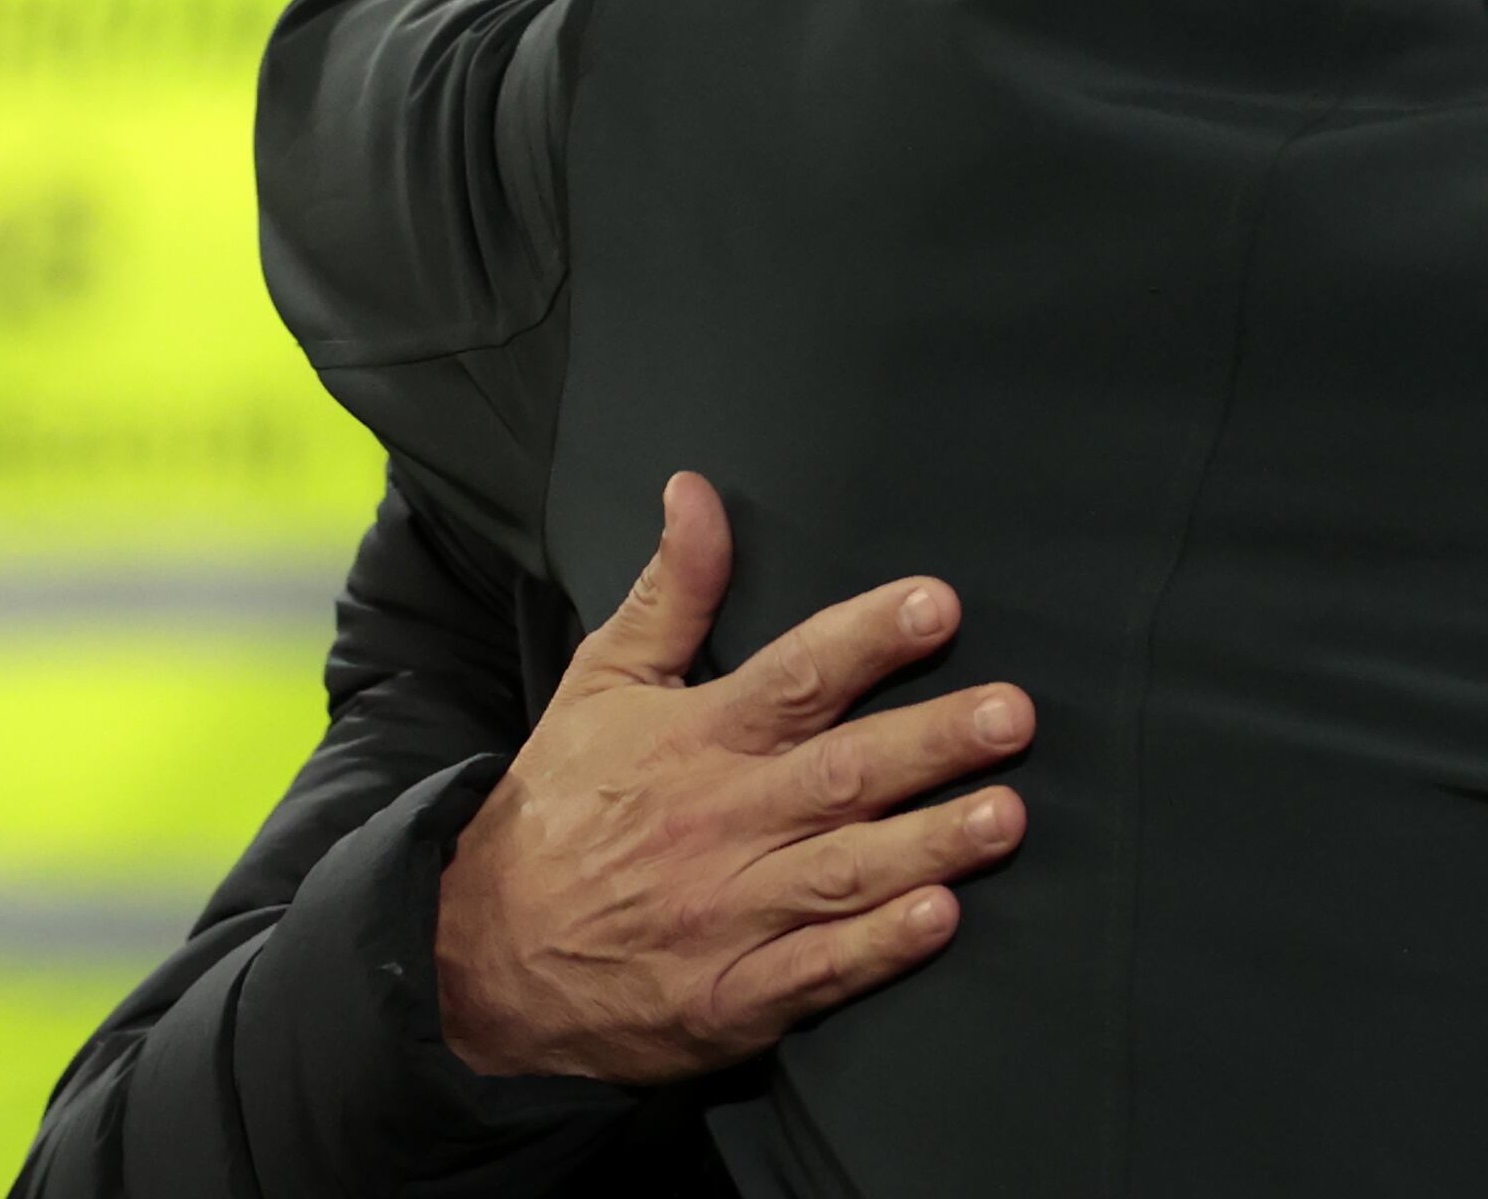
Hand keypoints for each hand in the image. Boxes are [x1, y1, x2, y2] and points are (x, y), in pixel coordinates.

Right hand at [435, 471, 1034, 1081]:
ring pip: (845, 873)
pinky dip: (876, 949)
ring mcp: (729, 914)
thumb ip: (669, 592)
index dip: (868, 639)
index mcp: (697, 739)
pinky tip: (939, 919)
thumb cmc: (560, 805)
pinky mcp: (732, 998)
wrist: (475, 956)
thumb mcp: (601, 685)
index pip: (794, 675)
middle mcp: (722, 821)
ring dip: (930, 843)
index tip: (937, 605)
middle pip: (841, 774)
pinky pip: (816, 972)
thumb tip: (696, 490)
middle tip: (1012, 714)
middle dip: (932, 742)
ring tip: (1007, 815)